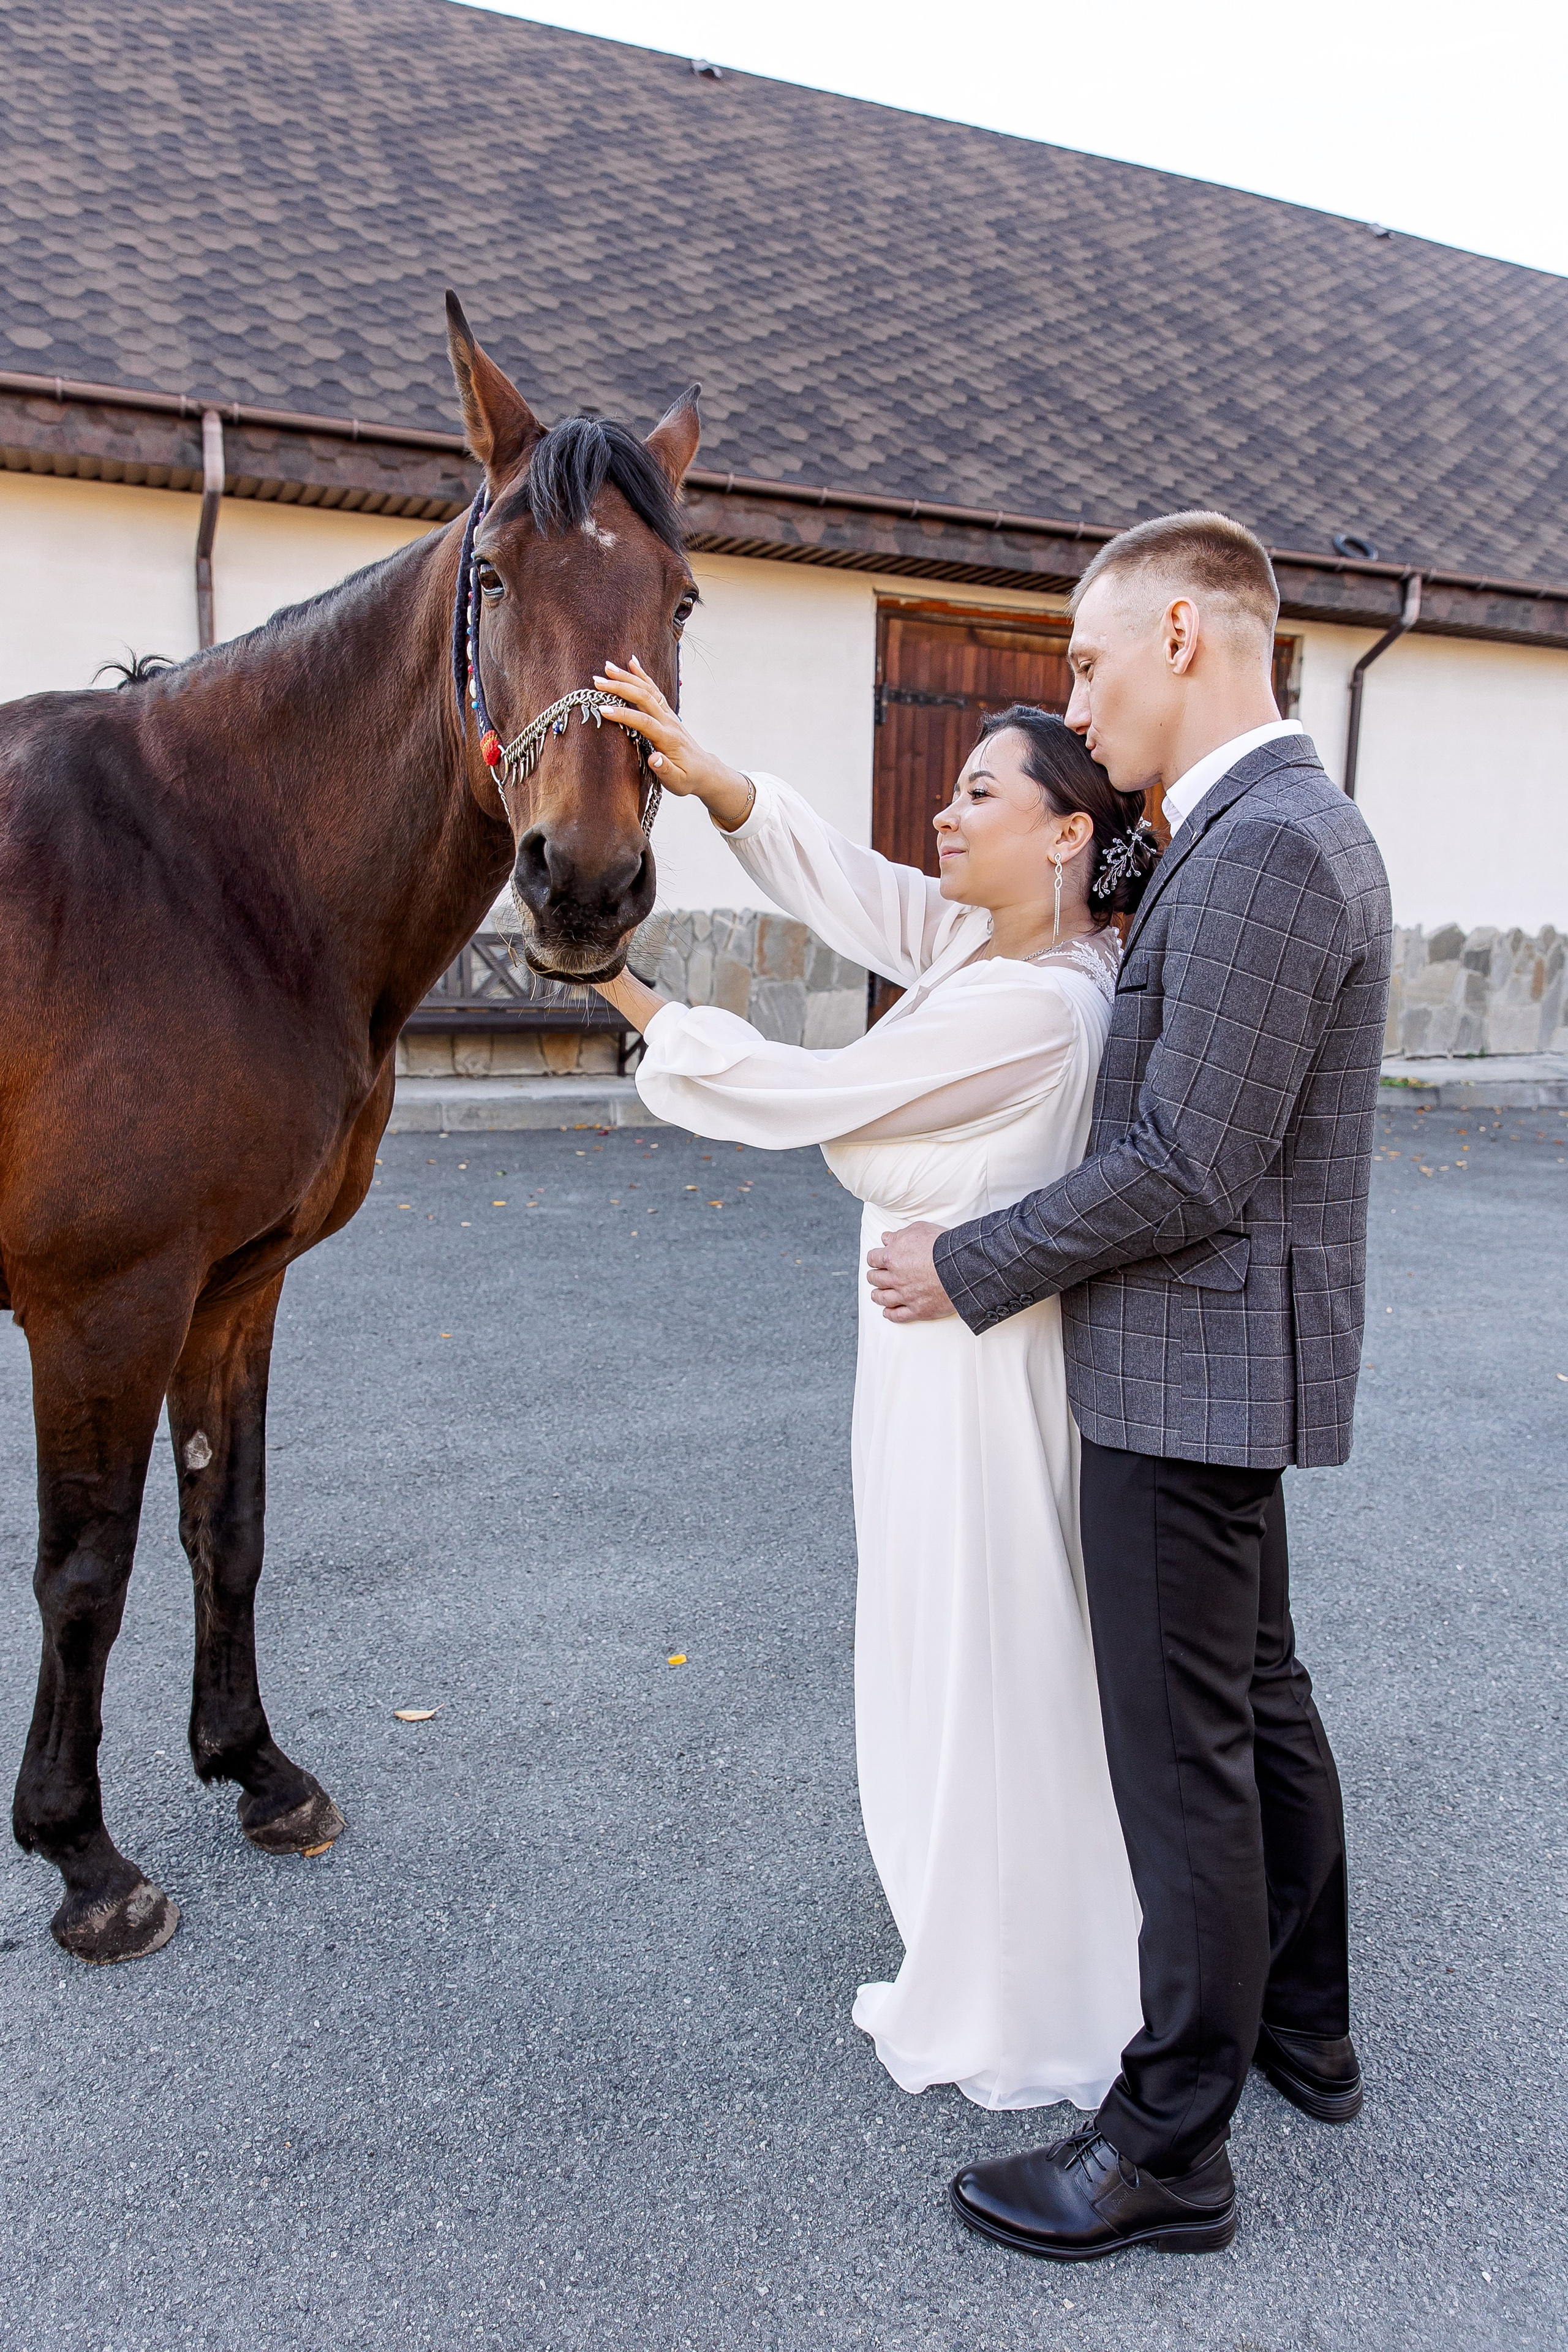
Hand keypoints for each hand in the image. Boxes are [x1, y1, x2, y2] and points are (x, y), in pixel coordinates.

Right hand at [593, 659, 754, 830]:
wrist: (705, 771)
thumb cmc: (688, 778)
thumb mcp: (677, 781)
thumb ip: (664, 769)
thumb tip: (653, 758)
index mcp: (668, 739)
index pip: (644, 722)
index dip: (624, 715)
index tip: (603, 710)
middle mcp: (669, 722)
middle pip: (644, 698)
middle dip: (620, 688)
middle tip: (597, 681)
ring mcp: (669, 714)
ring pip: (648, 690)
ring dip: (628, 677)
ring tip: (607, 666)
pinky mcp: (667, 712)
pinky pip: (654, 689)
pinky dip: (642, 675)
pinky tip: (631, 662)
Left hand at [865, 1222, 955, 1322]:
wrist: (961, 1267)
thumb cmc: (942, 1246)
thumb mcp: (919, 1229)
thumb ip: (899, 1235)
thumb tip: (886, 1238)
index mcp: (892, 1257)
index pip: (873, 1258)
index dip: (874, 1258)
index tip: (876, 1260)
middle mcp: (895, 1278)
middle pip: (875, 1279)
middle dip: (874, 1276)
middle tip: (875, 1276)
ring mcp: (905, 1295)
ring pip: (883, 1298)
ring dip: (877, 1296)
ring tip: (876, 1295)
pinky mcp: (917, 1310)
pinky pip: (898, 1315)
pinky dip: (890, 1314)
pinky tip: (887, 1312)